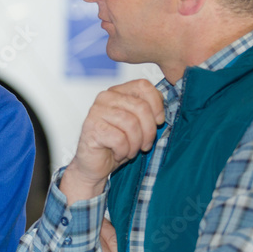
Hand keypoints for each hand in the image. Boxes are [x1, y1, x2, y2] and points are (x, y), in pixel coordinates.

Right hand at [61, 79, 163, 202]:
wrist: (96, 165)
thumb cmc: (116, 145)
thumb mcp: (138, 125)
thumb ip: (148, 112)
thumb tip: (160, 114)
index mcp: (117, 92)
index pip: (143, 86)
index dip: (157, 105)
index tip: (158, 121)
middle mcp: (105, 98)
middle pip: (140, 106)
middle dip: (149, 130)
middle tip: (145, 144)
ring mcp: (96, 112)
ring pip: (131, 123)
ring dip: (136, 143)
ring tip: (131, 150)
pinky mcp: (92, 128)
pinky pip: (119, 139)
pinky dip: (124, 151)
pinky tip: (118, 153)